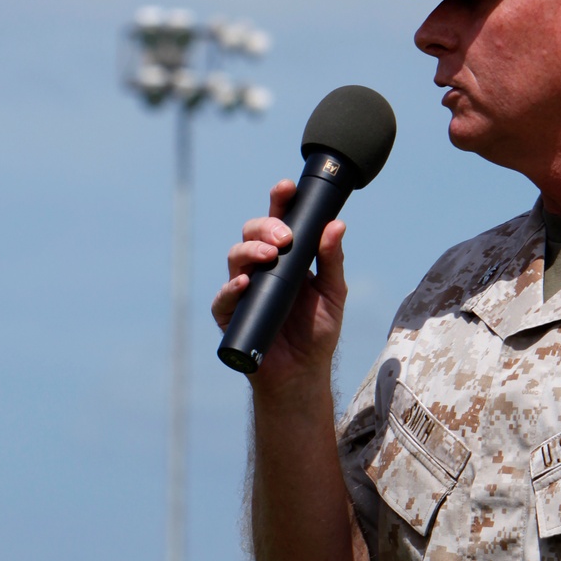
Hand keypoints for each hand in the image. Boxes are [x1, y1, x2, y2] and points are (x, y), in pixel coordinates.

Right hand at [211, 179, 348, 389]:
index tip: (287, 188)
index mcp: (286, 257)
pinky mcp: (231, 315)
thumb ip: (332, 260)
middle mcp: (261, 268)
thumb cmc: (317, 331)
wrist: (303, 373)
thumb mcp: (332, 293)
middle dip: (266, 227)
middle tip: (285, 237)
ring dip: (250, 251)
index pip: (279, 222)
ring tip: (270, 256)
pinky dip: (232, 289)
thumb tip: (336, 224)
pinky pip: (224, 297)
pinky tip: (244, 284)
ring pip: (235, 257)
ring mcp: (243, 289)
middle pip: (252, 233)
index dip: (280, 202)